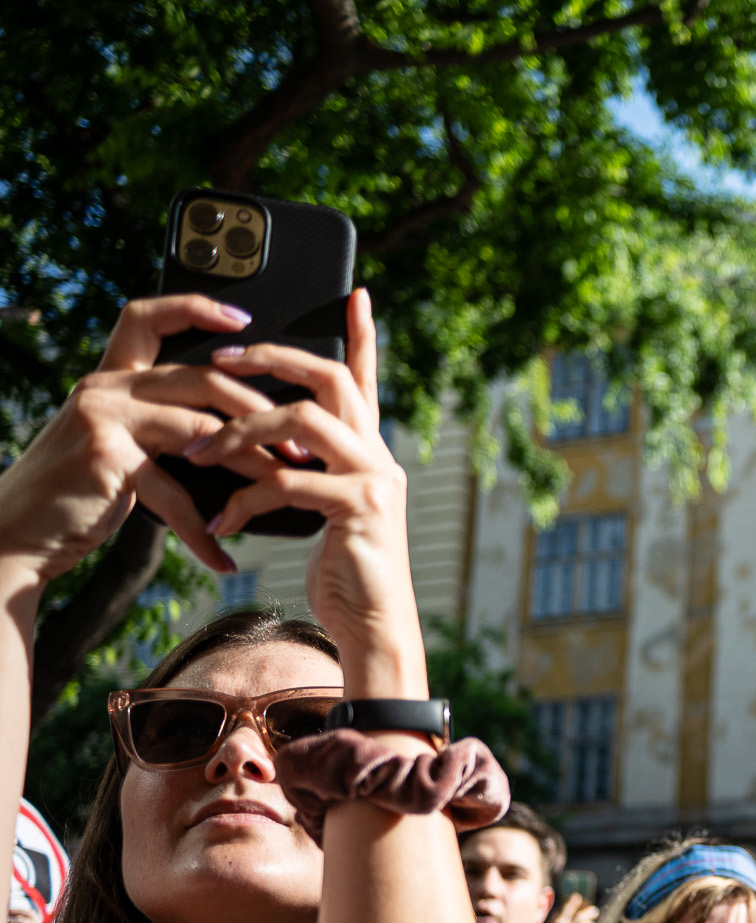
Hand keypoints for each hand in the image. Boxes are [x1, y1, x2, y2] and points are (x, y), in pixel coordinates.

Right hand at [0, 295, 272, 582]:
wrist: (13, 533)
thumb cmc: (74, 493)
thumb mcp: (116, 446)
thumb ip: (159, 426)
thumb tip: (232, 430)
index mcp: (111, 378)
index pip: (147, 318)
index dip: (195, 307)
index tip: (244, 317)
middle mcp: (105, 388)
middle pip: (201, 376)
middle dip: (259, 407)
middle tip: (300, 438)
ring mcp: (104, 419)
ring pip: (202, 427)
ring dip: (251, 461)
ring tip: (286, 483)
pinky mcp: (107, 459)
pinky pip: (174, 493)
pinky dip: (201, 530)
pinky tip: (223, 555)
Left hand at [195, 289, 423, 694]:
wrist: (371, 623)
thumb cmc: (343, 570)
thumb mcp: (324, 509)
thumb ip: (307, 471)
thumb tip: (263, 446)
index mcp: (370, 450)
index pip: (367, 379)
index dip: (363, 334)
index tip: (355, 293)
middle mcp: (380, 455)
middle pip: (332, 378)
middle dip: (274, 360)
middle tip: (224, 360)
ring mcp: (374, 479)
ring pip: (303, 421)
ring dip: (244, 430)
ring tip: (203, 452)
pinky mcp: (359, 508)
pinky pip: (288, 482)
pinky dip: (245, 498)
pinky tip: (221, 522)